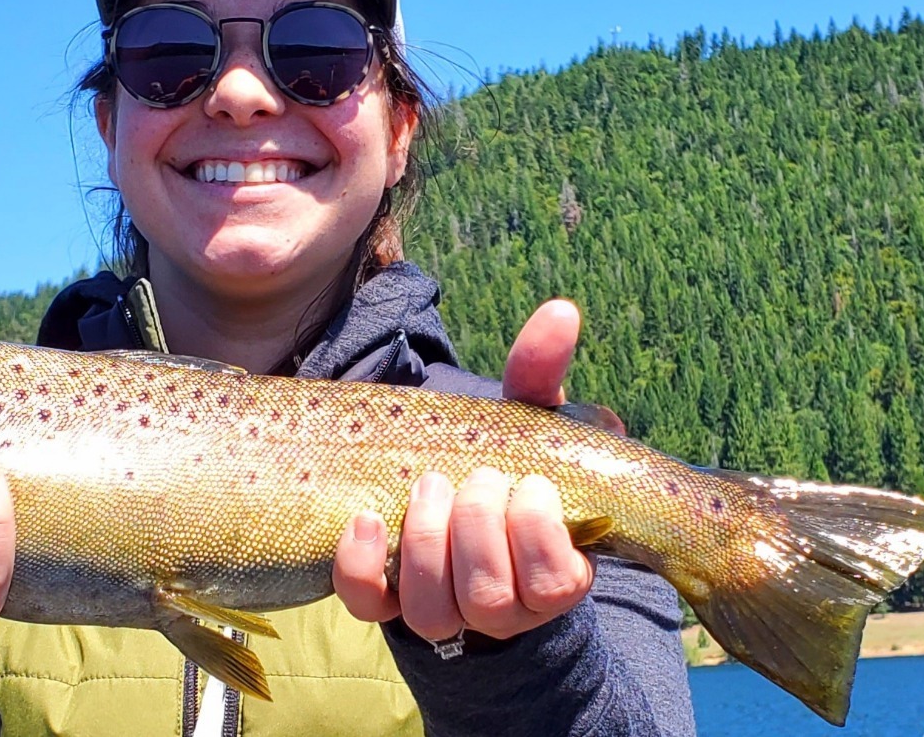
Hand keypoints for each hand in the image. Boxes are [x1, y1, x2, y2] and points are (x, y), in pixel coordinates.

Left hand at [332, 299, 592, 641]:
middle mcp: (501, 607)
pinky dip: (362, 566)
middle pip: (489, 598)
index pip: (555, 584)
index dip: (539, 536)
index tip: (529, 483)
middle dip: (478, 528)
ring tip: (429, 486)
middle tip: (476, 476)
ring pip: (432, 612)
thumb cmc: (506, 458)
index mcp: (554, 572)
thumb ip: (542, 373)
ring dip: (427, 545)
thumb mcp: (528, 418)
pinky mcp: (385, 603)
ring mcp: (441, 609)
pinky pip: (368, 606)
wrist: (453, 495)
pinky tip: (365, 519)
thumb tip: (561, 312)